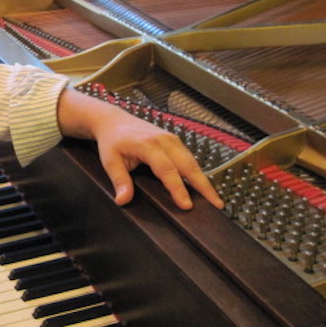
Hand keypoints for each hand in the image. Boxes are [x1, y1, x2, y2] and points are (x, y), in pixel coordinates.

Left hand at [57, 88, 223, 210]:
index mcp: (148, 144)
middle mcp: (164, 140)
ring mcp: (172, 139)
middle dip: (203, 185)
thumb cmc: (112, 141)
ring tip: (215, 199)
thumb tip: (123, 200)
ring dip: (204, 180)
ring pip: (193, 161)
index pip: (166, 169)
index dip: (177, 188)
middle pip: (188, 165)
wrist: (113, 121)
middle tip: (216, 204)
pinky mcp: (175, 141)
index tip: (186, 205)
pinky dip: (198, 173)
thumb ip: (119, 180)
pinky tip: (203, 186)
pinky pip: (190, 158)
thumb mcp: (110, 161)